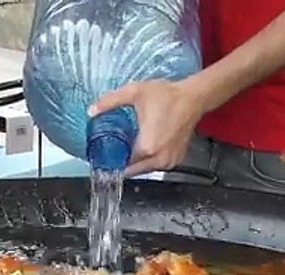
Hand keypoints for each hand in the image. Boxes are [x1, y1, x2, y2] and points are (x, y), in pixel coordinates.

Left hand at [89, 79, 207, 175]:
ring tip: (126, 150)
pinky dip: (148, 160)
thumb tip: (91, 111)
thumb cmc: (168, 96)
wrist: (193, 97)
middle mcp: (159, 158)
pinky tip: (142, 148)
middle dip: (122, 163)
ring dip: (135, 163)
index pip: (123, 164)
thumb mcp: (134, 93)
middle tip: (112, 153)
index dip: (112, 161)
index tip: (103, 156)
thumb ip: (110, 102)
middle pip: (133, 170)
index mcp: (147, 147)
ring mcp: (169, 161)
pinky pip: (156, 166)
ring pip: (145, 169)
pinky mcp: (176, 159)